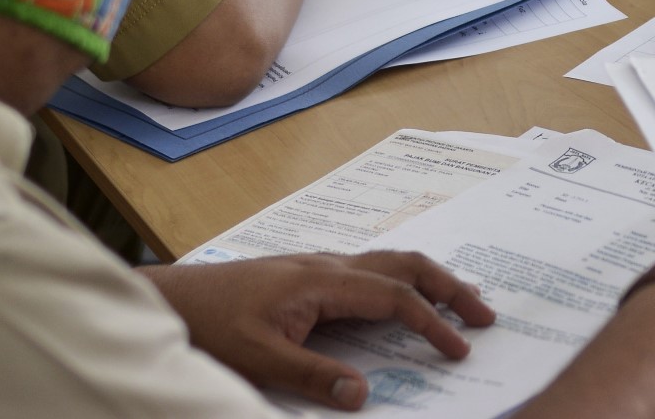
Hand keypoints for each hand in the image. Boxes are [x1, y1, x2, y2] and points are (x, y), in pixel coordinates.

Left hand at [144, 251, 494, 411]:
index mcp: (323, 280)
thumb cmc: (210, 325)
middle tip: (483, 315)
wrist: (171, 298)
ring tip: (458, 302)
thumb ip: (313, 375)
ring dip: (428, 280)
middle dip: (448, 287)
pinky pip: (369, 270)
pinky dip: (400, 282)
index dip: (432, 324)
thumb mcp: (258, 358)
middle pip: (404, 265)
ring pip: (388, 262)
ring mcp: (318, 266)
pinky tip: (400, 300)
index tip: (459, 350)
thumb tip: (365, 392)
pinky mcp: (307, 275)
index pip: (394, 297)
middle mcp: (327, 264)